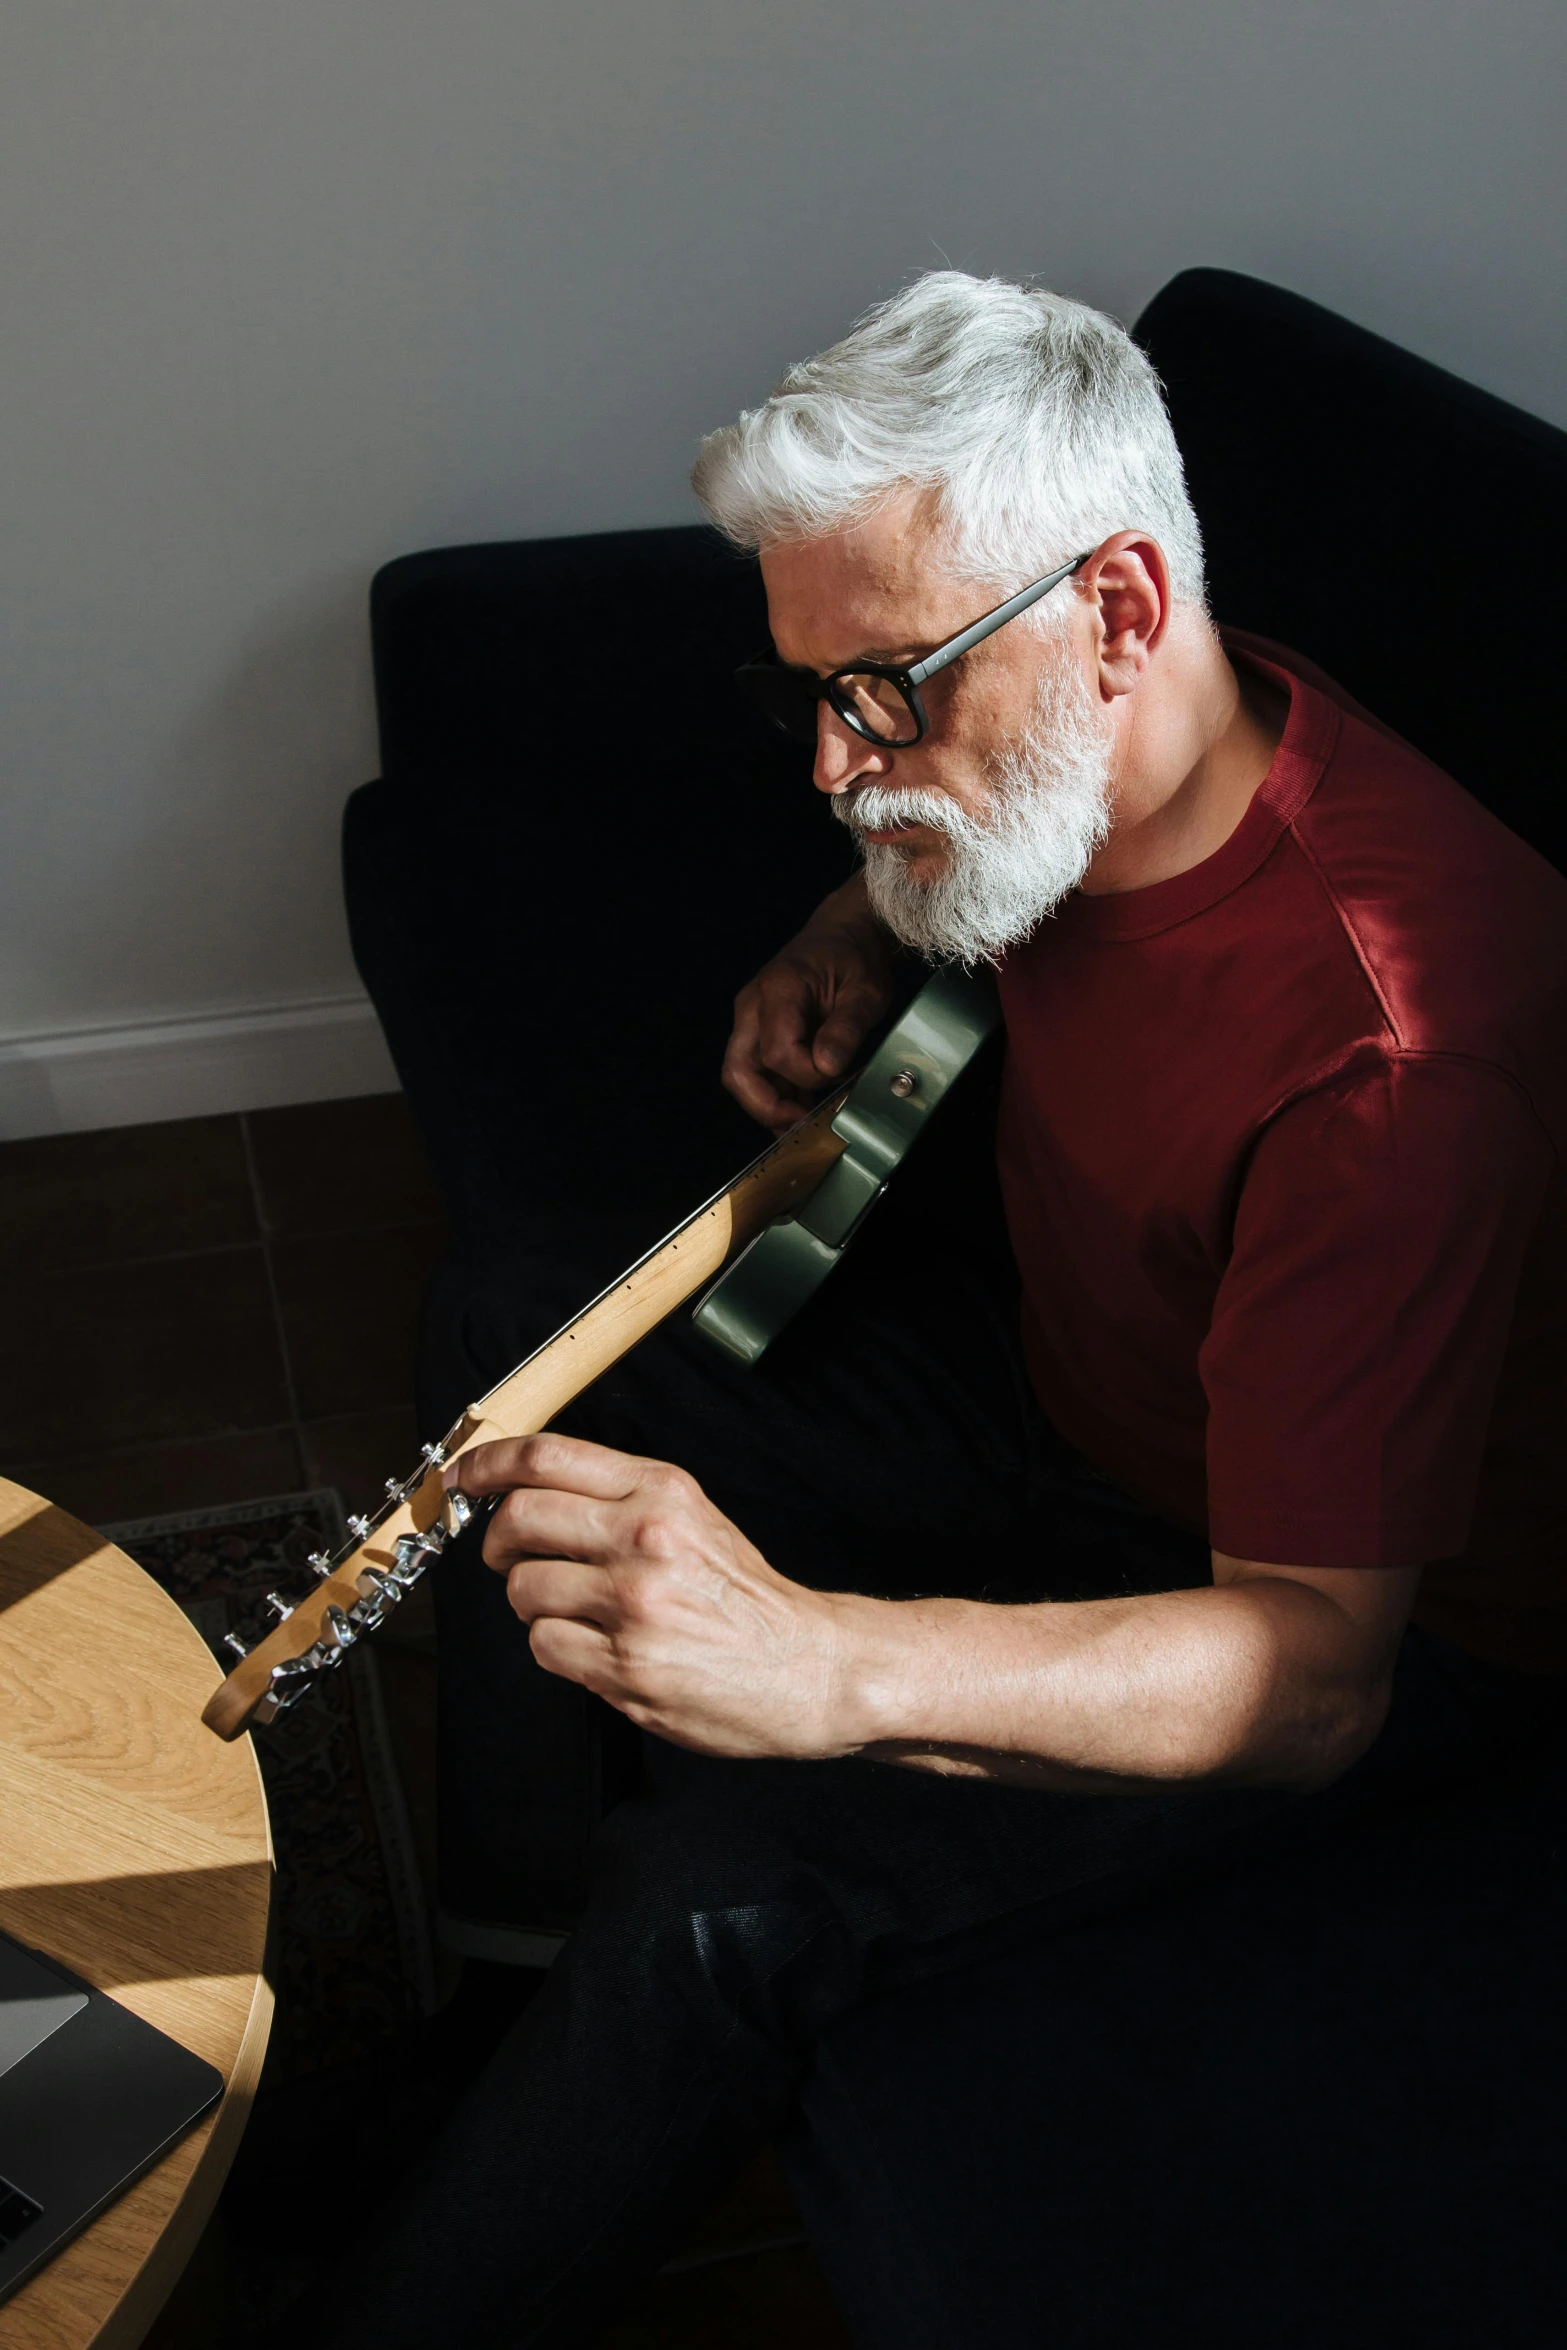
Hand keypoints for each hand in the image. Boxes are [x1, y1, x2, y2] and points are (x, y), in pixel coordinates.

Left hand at [452, 1433, 862, 1757]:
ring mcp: (632, 1606)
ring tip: (574, 1608)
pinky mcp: (624, 1666)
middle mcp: (644, 1540)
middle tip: (505, 1554)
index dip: (488, 1463)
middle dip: (496, 1540)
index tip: (462, 1477)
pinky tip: (595, 1646)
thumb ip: (619, 1496)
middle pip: (519, 1518)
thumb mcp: (692, 1517)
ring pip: (523, 1589)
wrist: (809, 1668)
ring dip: (533, 1601)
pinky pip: (544, 1646)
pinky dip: (556, 1647)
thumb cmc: (745, 1596)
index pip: (547, 1457)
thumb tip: (526, 1489)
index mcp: (661, 1492)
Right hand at [722, 874, 899, 1129]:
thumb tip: (827, 1067)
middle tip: (803, 1123)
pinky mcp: (758, 1030)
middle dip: (767, 1106)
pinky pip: (756, 1070)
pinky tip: (803, 1106)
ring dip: (770, 1104)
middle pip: (738, 1071)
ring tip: (805, 1120)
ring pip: (741, 1075)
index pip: (776, 1052)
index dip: (805, 1075)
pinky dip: (775, 1093)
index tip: (838, 1075)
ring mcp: (751, 1018)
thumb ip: (846, 1029)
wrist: (845, 933)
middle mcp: (753, 1005)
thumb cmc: (855, 957)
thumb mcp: (866, 992)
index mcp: (779, 989)